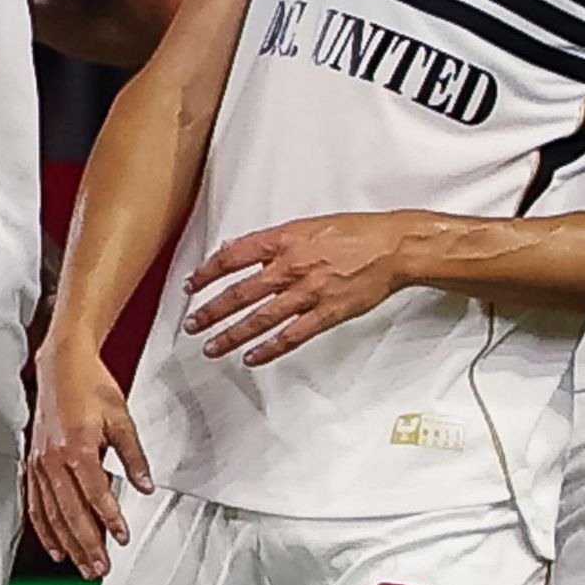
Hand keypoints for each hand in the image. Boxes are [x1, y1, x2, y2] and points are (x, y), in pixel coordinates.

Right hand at [23, 335, 151, 574]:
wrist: (61, 364)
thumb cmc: (89, 385)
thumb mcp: (121, 418)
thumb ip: (133, 456)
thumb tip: (144, 485)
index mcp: (77, 446)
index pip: (96, 494)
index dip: (109, 519)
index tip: (120, 537)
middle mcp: (54, 459)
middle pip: (70, 512)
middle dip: (86, 544)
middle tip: (99, 568)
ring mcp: (40, 462)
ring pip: (51, 513)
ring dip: (66, 543)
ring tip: (79, 565)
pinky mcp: (33, 462)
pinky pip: (35, 503)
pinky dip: (43, 527)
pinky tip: (53, 544)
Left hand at [180, 210, 434, 364]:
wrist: (392, 247)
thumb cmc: (353, 233)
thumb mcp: (305, 226)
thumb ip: (268, 241)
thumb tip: (234, 249)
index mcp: (283, 241)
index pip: (232, 258)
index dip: (207, 273)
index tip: (191, 286)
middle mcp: (291, 267)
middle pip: (240, 293)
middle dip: (211, 312)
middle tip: (191, 325)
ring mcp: (308, 293)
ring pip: (260, 319)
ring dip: (232, 335)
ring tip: (211, 348)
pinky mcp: (326, 314)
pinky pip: (291, 336)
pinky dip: (269, 350)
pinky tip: (252, 358)